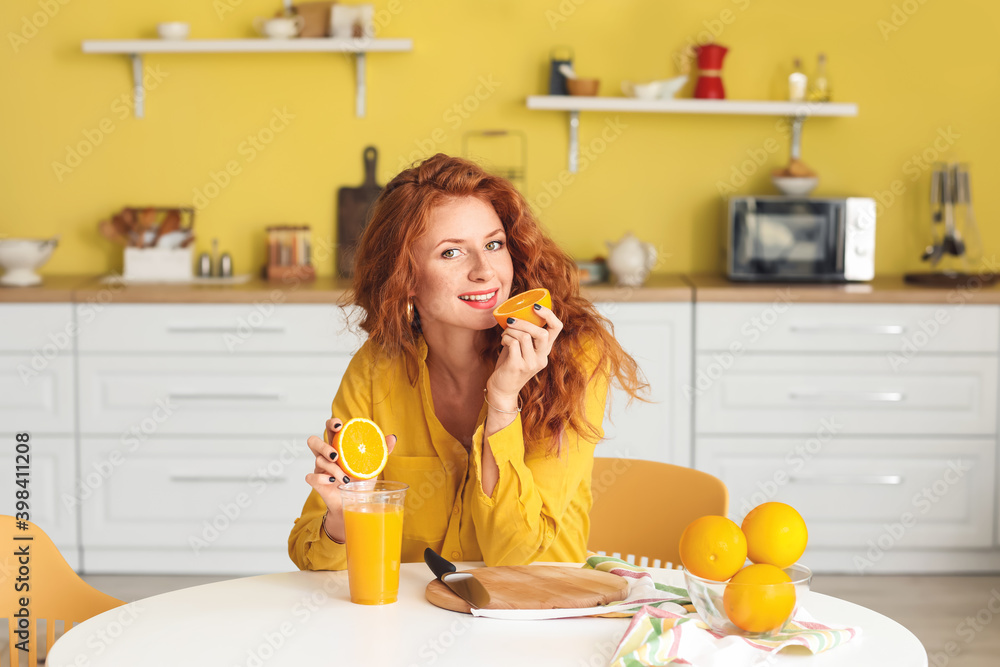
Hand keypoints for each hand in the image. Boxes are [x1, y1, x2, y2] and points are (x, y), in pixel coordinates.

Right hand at [305, 417, 397, 539]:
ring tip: (346, 478)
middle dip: (323, 445)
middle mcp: (327, 455)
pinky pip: (312, 477)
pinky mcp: (317, 483)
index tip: (339, 426)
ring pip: (318, 460)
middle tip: (336, 454)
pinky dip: (322, 479)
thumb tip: (393, 437)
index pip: (330, 428)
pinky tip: (333, 482)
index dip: (332, 423)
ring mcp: (320, 469)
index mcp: (339, 446)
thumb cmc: (362, 482)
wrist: (356, 505)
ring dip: (332, 468)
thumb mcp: (373, 465)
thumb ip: (381, 450)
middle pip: (314, 442)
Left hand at [488, 302, 563, 398]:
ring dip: (510, 330)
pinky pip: (513, 343)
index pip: (557, 328)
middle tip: (511, 320)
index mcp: (545, 351)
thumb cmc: (510, 366)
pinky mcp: (518, 366)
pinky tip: (503, 342)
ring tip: (505, 334)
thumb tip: (516, 314)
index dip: (548, 314)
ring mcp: (531, 363)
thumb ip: (525, 336)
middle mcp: (541, 358)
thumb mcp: (523, 350)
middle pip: (541, 333)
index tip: (535, 306)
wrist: (502, 390)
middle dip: (524, 322)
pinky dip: (506, 338)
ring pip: (524, 336)